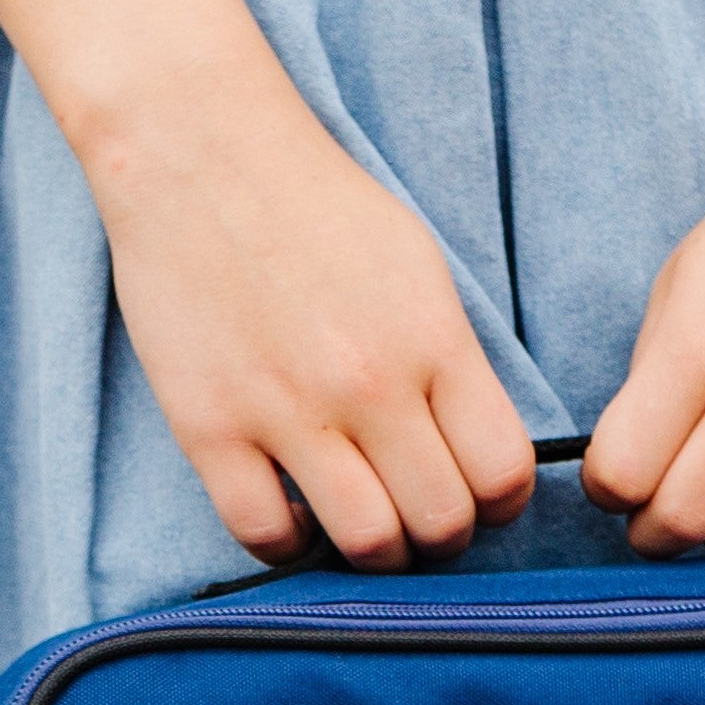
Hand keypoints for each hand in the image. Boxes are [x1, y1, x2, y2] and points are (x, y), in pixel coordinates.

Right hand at [88, 46, 537, 567]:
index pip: (503, 471)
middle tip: (416, 518)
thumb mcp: (418, 268)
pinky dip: (286, 544)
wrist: (200, 151)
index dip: (499, 503)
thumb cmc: (315, 207)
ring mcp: (287, 409)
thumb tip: (479, 450)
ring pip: (366, 543)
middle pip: (441, 522)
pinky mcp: (210, 427)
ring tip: (362, 525)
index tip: (477, 497)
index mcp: (431, 340)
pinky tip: (290, 514)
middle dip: (440, 537)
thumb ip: (452, 362)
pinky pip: (264, 535)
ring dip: (373, 552)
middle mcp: (369, 383)